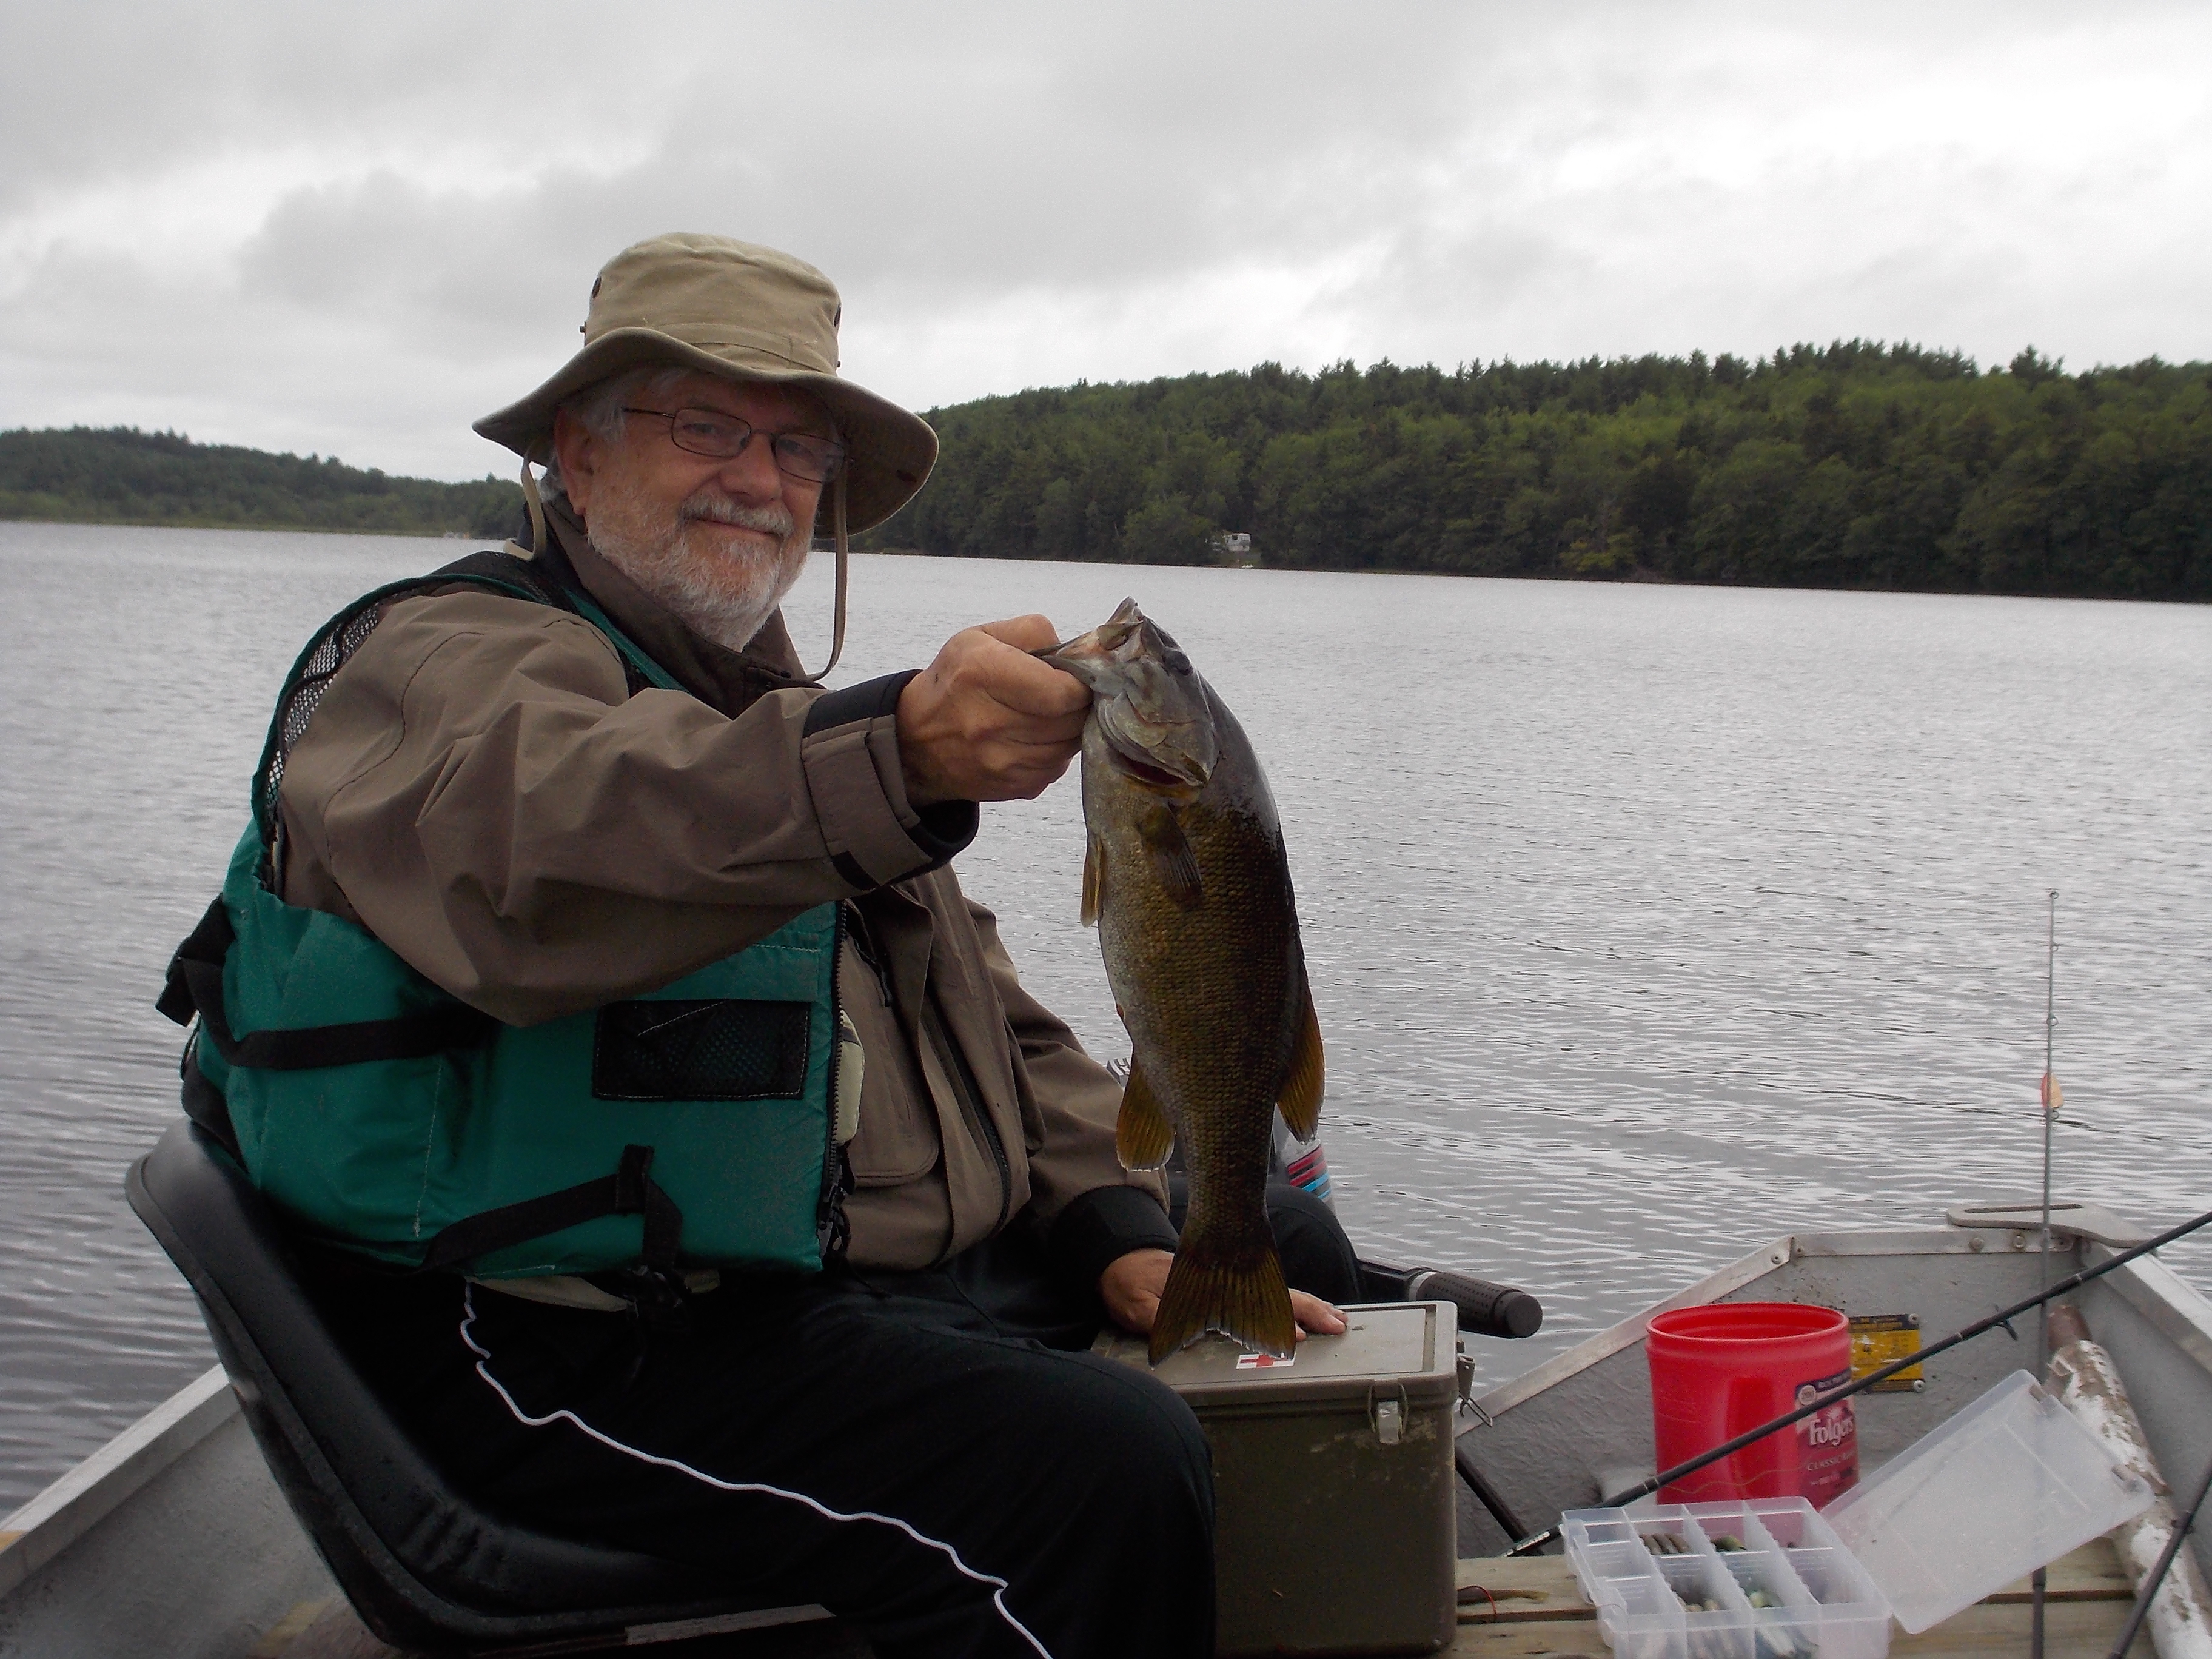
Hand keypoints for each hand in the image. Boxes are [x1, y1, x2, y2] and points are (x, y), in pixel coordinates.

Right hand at [897, 617, 1091, 806]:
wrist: (917, 741)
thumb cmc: (955, 680)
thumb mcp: (981, 637)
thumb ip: (1032, 632)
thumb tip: (1077, 654)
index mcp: (981, 673)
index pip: (1061, 692)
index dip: (1080, 684)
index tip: (1075, 678)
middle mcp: (989, 722)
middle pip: (1071, 720)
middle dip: (1079, 705)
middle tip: (1067, 694)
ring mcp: (1001, 762)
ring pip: (1070, 746)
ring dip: (1069, 729)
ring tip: (1049, 715)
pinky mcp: (1014, 788)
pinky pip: (1057, 768)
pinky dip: (1055, 752)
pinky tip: (1036, 738)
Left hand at [1098, 1248, 1347, 1341]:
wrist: (1123, 1255)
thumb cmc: (1131, 1279)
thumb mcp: (1136, 1298)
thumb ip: (1154, 1316)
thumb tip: (1179, 1334)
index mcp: (1210, 1281)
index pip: (1250, 1301)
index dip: (1277, 1318)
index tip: (1298, 1335)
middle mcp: (1226, 1279)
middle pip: (1277, 1293)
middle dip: (1309, 1310)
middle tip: (1337, 1325)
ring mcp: (1230, 1282)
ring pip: (1279, 1292)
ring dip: (1309, 1306)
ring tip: (1335, 1320)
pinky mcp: (1228, 1286)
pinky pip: (1268, 1294)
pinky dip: (1292, 1305)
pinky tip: (1307, 1316)